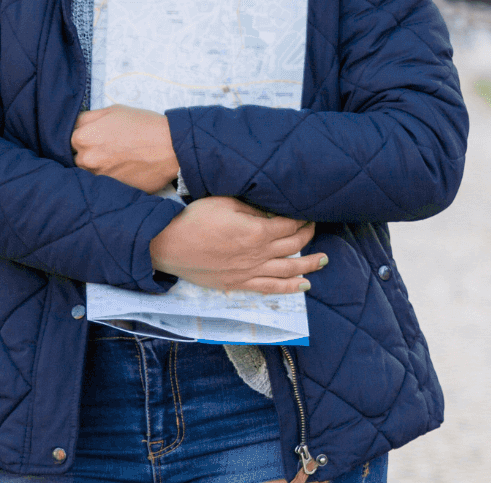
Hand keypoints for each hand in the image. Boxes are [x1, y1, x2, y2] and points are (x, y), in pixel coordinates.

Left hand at [73, 105, 179, 193]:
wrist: (171, 146)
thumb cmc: (144, 125)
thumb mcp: (113, 110)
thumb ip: (88, 118)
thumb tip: (75, 126)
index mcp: (82, 137)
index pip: (70, 139)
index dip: (84, 137)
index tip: (96, 137)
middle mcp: (86, 159)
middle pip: (78, 158)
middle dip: (89, 154)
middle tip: (109, 149)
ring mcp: (98, 177)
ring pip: (90, 173)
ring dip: (99, 168)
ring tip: (118, 160)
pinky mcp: (111, 190)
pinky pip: (104, 185)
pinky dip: (111, 179)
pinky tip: (124, 170)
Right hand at [149, 197, 324, 293]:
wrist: (167, 245)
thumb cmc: (194, 219)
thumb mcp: (226, 202)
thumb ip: (253, 208)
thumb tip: (273, 212)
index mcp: (256, 231)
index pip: (289, 225)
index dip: (302, 219)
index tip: (309, 214)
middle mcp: (257, 254)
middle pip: (293, 246)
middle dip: (308, 236)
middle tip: (315, 229)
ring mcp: (248, 272)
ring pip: (287, 271)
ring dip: (308, 265)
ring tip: (323, 261)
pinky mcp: (237, 284)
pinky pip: (269, 288)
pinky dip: (289, 288)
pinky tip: (303, 286)